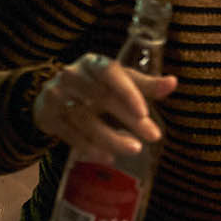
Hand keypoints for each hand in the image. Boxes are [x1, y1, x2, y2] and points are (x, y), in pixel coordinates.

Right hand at [33, 52, 176, 163]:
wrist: (53, 95)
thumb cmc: (96, 86)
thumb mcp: (120, 81)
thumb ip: (146, 85)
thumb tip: (173, 83)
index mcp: (92, 63)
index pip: (110, 73)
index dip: (127, 92)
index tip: (145, 112)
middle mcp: (72, 76)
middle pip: (102, 98)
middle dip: (129, 119)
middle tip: (154, 136)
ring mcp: (56, 96)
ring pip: (86, 120)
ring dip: (111, 137)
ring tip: (134, 149)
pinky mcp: (47, 116)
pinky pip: (69, 134)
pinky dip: (89, 147)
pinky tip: (108, 157)